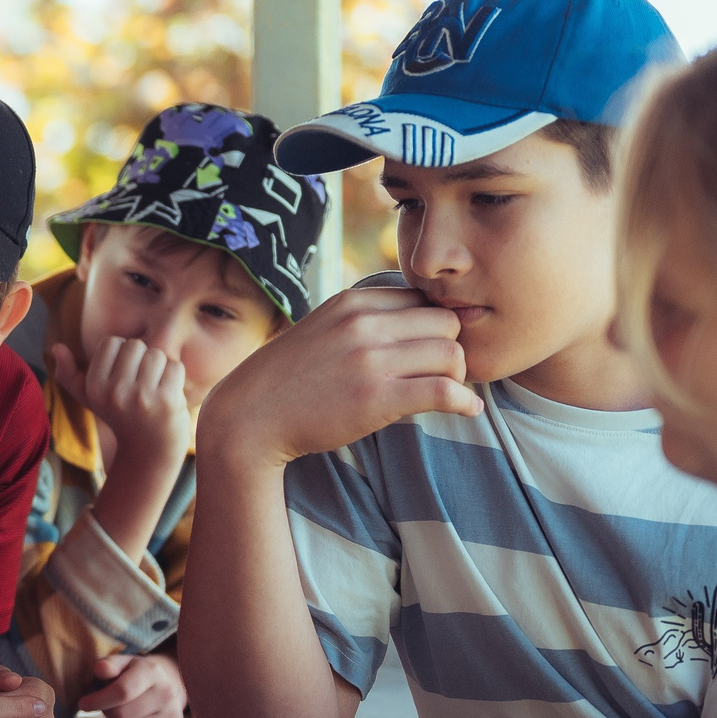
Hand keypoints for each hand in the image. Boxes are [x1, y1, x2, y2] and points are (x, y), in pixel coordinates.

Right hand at [51, 335, 191, 470]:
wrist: (149, 452)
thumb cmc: (119, 418)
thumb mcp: (89, 399)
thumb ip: (68, 374)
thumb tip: (56, 347)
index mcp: (94, 388)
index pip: (112, 342)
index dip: (122, 354)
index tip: (124, 375)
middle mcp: (115, 392)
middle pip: (135, 345)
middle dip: (141, 359)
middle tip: (141, 382)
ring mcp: (141, 397)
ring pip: (156, 354)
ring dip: (160, 367)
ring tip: (155, 387)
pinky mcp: (167, 402)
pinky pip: (175, 366)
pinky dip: (175, 377)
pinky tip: (168, 394)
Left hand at [80, 652, 186, 717]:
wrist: (168, 683)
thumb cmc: (135, 673)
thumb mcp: (121, 663)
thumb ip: (108, 665)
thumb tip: (100, 670)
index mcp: (151, 671)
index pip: (121, 691)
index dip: (98, 700)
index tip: (83, 704)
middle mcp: (166, 693)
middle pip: (122, 715)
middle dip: (107, 712)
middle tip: (108, 705)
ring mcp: (172, 714)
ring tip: (121, 712)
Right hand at [195, 287, 477, 467]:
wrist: (249, 417)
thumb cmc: (288, 380)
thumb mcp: (323, 330)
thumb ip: (362, 321)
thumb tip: (412, 323)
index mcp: (353, 302)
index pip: (424, 300)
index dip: (434, 327)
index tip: (431, 352)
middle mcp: (364, 324)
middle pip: (446, 323)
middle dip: (452, 349)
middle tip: (444, 375)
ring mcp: (370, 360)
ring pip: (452, 354)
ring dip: (458, 376)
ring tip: (447, 393)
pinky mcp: (376, 397)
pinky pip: (443, 390)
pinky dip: (464, 401)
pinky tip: (467, 410)